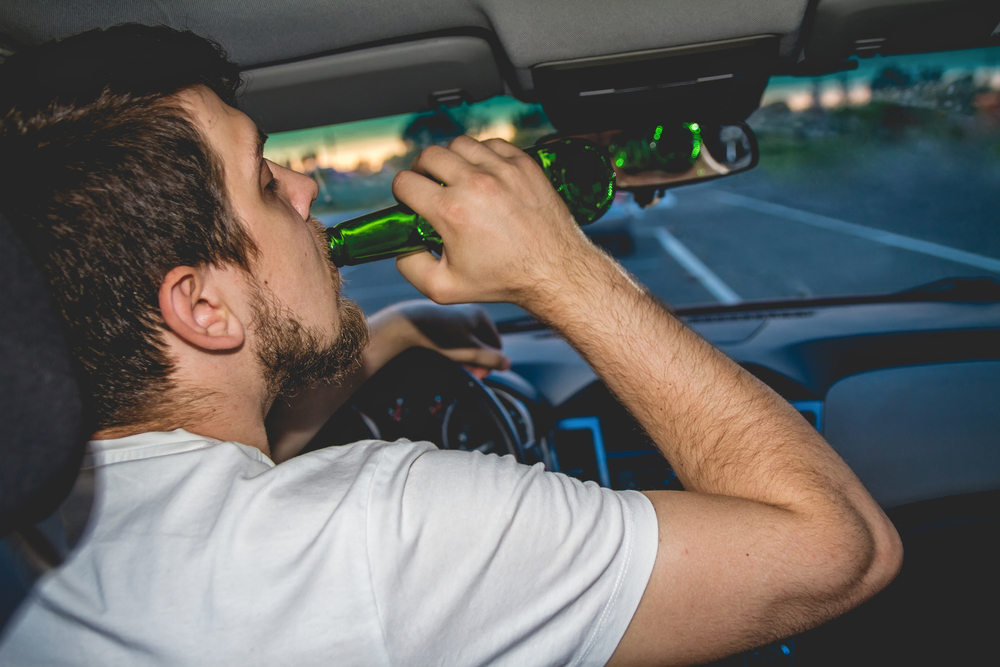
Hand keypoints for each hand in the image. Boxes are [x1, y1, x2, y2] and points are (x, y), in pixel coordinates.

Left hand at [368, 299, 508, 377]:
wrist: (405, 325)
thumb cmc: (438, 337)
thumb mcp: (469, 351)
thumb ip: (491, 359)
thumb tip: (507, 364)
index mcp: (482, 315)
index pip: (497, 346)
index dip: (489, 364)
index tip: (476, 374)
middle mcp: (470, 310)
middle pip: (482, 344)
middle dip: (475, 361)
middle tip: (464, 372)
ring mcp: (455, 314)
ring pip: (467, 342)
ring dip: (463, 357)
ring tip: (452, 364)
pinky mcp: (441, 319)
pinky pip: (453, 337)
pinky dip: (452, 349)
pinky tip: (442, 354)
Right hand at [391, 136, 601, 310]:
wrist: (553, 271)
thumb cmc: (503, 280)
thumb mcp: (444, 288)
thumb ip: (410, 267)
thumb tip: (400, 246)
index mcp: (451, 211)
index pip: (405, 182)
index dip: (402, 194)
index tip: (412, 203)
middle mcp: (475, 184)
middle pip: (428, 156)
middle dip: (422, 171)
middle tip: (431, 187)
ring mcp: (502, 170)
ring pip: (459, 144)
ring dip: (452, 159)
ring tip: (457, 179)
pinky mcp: (524, 164)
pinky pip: (491, 144)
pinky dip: (482, 154)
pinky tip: (484, 173)